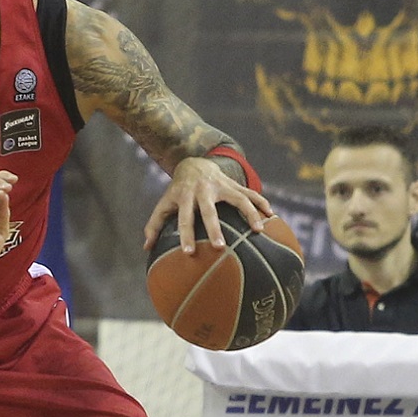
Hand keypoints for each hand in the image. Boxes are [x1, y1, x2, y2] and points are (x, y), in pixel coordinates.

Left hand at [143, 156, 271, 253]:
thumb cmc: (177, 191)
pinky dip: (261, 202)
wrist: (193, 163)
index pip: (184, 218)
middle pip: (210, 211)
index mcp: (185, 197)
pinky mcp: (235, 184)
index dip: (186, 235)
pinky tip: (271, 215)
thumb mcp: (164, 203)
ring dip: (249, 214)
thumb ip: (155, 224)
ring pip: (238, 199)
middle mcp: (204, 191)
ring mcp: (222, 186)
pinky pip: (251, 193)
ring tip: (259, 231)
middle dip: (214, 229)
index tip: (189, 253)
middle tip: (220, 247)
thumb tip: (146, 248)